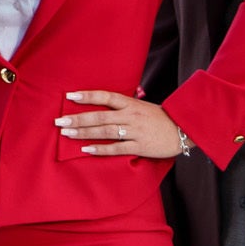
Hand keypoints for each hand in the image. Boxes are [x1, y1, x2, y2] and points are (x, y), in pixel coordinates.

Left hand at [56, 88, 185, 160]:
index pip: (106, 96)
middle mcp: (131, 116)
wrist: (185, 130)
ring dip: (83, 133)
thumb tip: (103, 100)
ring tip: (66, 134)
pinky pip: (117, 148)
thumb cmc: (161, 118)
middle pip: (100, 116)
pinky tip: (86, 149)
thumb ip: (124, 105)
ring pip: (105, 131)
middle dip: (77, 118)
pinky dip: (100, 149)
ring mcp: (135, 131)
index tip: (69, 96)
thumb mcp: (143, 106)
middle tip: (59, 121)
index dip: (87, 96)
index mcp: (132, 104)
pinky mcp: (140, 146)